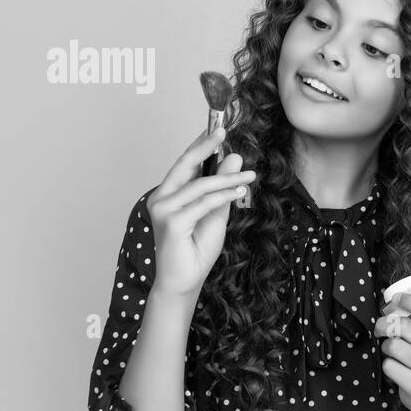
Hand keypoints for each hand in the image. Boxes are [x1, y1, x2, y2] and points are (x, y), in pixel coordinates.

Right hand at [146, 126, 256, 297]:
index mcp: (169, 194)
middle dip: (205, 146)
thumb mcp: (216, 214)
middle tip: (224, 131)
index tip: (217, 129)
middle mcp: (161, 198)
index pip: (185, 164)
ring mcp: (163, 209)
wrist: (184, 282)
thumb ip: (223, 188)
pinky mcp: (171, 222)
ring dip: (228, 178)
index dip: (201, 145)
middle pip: (185, 164)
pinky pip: (203, 202)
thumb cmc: (196, 250)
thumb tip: (234, 158)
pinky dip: (224, 195)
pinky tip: (239, 191)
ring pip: (200, 184)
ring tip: (249, 175)